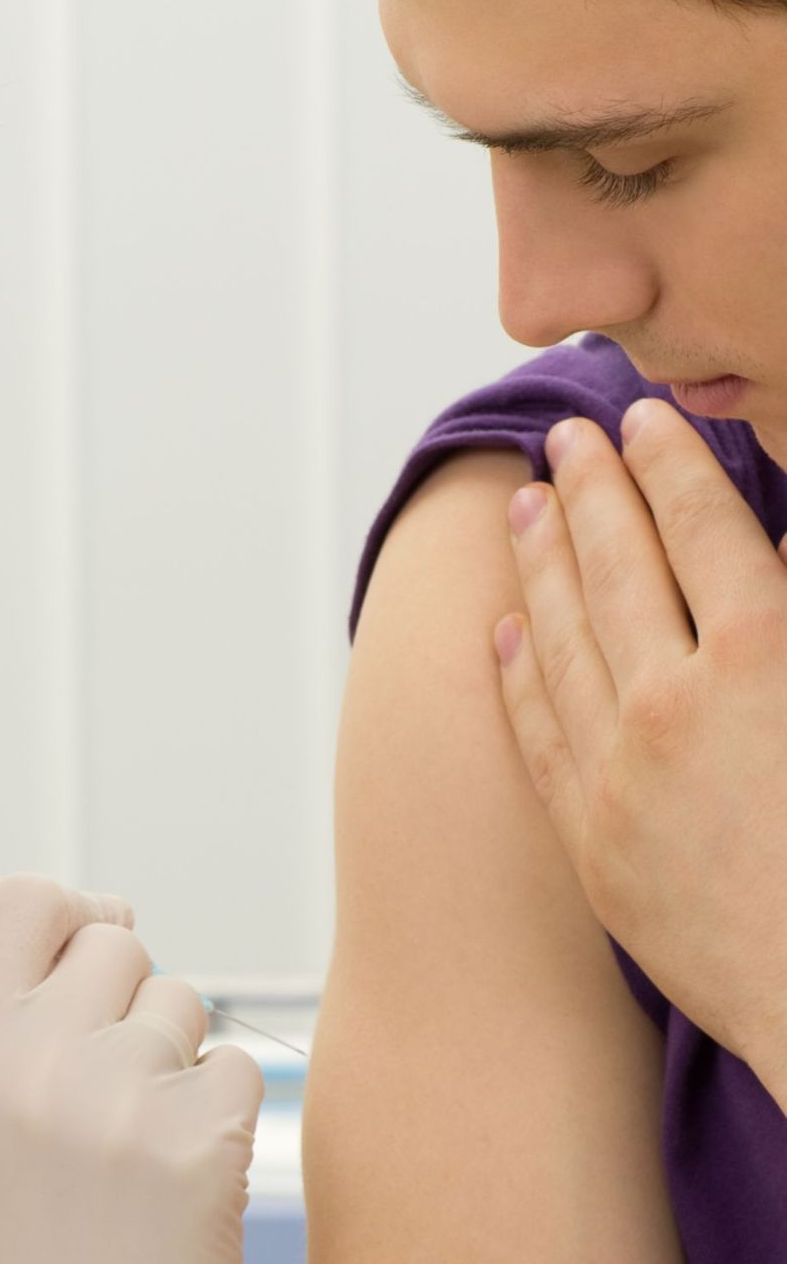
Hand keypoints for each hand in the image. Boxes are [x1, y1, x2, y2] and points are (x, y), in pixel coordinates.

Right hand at [0, 881, 262, 1263]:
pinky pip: (236, 1069)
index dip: (66, 910)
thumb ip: (29, 1007)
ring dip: (175, 1059)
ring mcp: (118, 1099)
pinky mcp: (199, 1142)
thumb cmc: (33, 1230)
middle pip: (116, 938)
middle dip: (127, 998)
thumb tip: (109, 908)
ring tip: (137, 1145)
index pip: (23, 897)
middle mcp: (35, 1060)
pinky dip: (220, 1118)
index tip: (83, 951)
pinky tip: (180, 1179)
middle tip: (108, 1089)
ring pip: (183, 1002)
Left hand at [497, 399, 786, 1088]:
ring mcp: (622, 774)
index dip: (667, 469)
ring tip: (521, 508)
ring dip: (540, 564)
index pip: (703, 531)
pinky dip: (518, 672)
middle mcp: (678, 704)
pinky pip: (539, 733)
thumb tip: (763, 563)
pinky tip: (503, 630)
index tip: (638, 423)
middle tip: (562, 438)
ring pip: (562, 640)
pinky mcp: (593, 840)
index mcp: (767, 661)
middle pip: (619, 570)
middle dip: (588, 493)